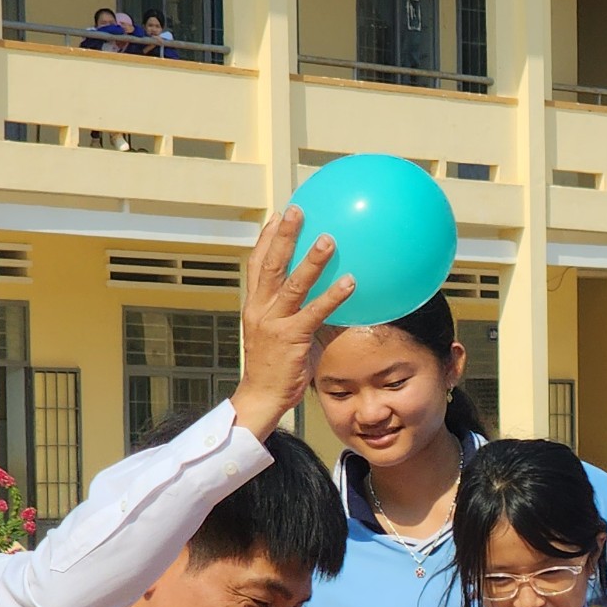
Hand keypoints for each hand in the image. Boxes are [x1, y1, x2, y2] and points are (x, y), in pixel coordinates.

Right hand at [229, 206, 353, 439]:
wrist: (261, 396)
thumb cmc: (275, 366)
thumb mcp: (279, 333)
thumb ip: (294, 312)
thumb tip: (321, 298)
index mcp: (254, 305)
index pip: (257, 264)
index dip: (266, 238)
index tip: (278, 216)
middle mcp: (260, 308)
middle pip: (270, 263)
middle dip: (283, 235)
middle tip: (299, 210)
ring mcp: (274, 322)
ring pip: (292, 283)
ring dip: (311, 259)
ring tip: (329, 239)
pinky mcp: (291, 338)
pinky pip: (315, 312)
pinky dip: (333, 295)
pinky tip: (351, 282)